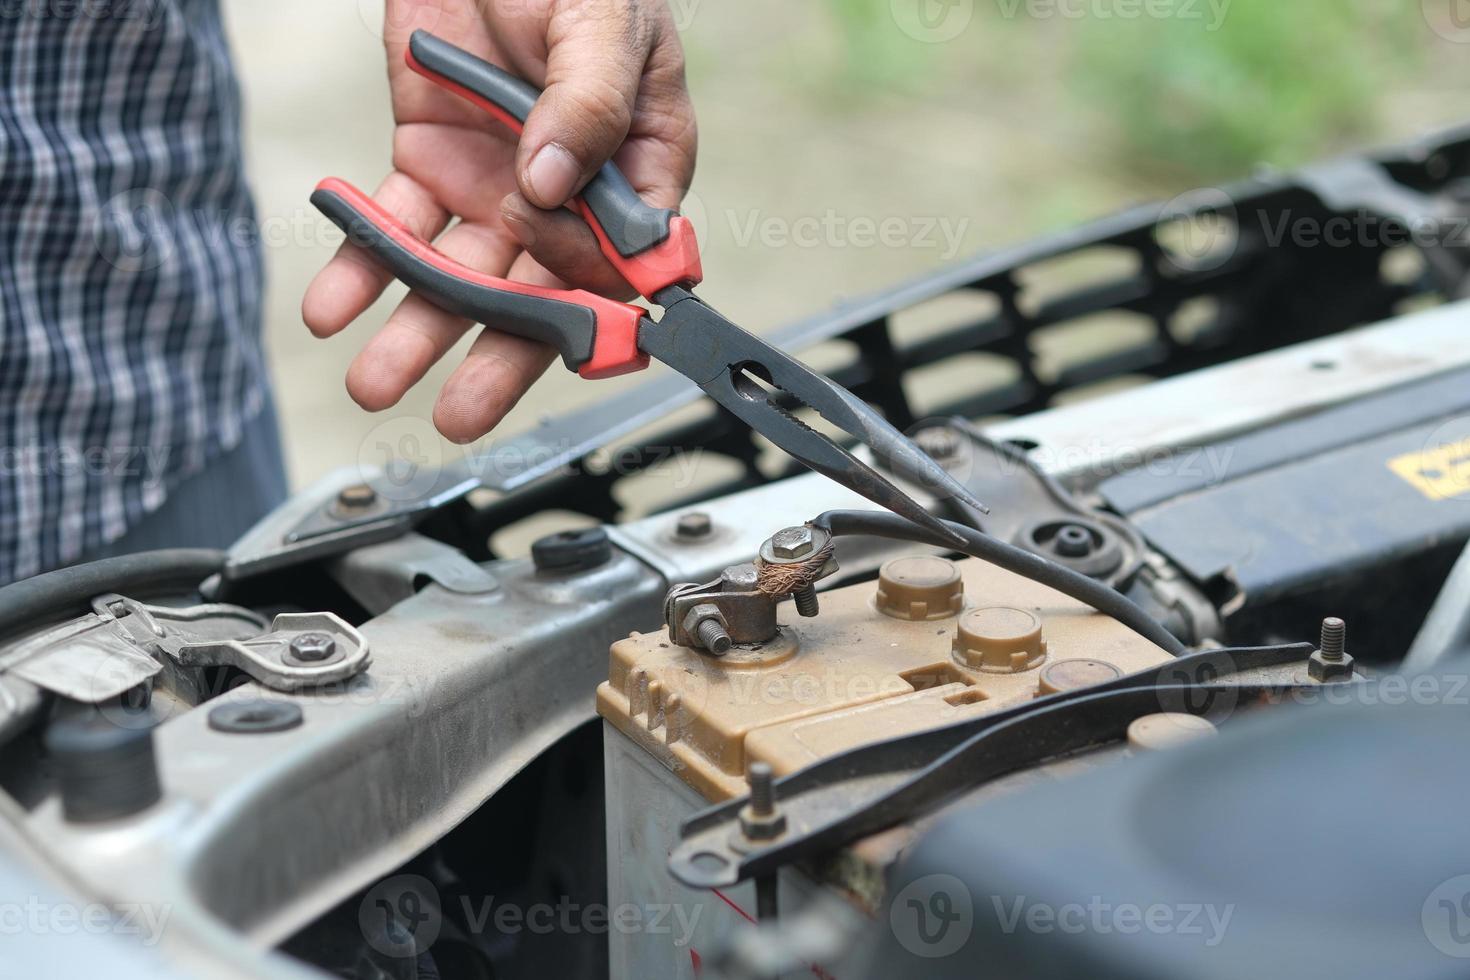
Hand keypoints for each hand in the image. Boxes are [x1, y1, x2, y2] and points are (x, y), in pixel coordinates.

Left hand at [302, 0, 696, 441]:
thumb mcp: (603, 21)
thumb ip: (588, 100)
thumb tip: (553, 185)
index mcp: (636, 168)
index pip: (629, 261)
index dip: (605, 311)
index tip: (576, 354)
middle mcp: (566, 196)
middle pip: (539, 293)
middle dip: (495, 356)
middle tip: (459, 415)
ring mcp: (496, 186)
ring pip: (460, 274)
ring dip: (416, 329)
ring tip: (373, 379)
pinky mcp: (429, 163)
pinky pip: (395, 224)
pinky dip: (360, 263)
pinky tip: (332, 305)